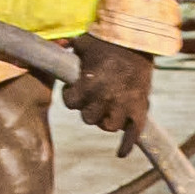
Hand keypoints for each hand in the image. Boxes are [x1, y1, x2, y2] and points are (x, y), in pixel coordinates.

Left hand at [62, 32, 153, 157]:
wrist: (139, 40)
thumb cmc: (107, 40)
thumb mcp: (82, 42)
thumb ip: (66, 48)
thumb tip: (54, 45)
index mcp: (89, 85)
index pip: (70, 104)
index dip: (71, 96)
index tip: (75, 89)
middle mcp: (106, 99)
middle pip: (88, 118)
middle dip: (88, 108)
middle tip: (92, 98)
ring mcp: (125, 106)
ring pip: (107, 127)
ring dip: (105, 120)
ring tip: (106, 109)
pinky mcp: (141, 109)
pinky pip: (133, 134)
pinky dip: (127, 145)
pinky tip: (121, 153)